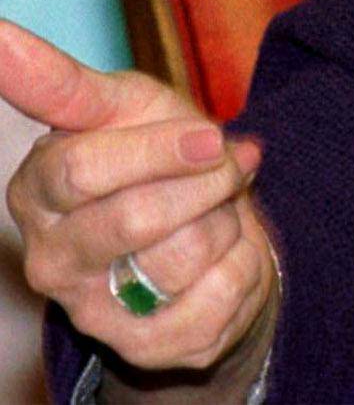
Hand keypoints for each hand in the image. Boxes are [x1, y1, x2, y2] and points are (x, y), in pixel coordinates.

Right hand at [0, 19, 278, 382]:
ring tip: (215, 210)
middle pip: (136, 218)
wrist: (211, 227)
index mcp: (37, 189)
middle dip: (208, 182)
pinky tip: (225, 256)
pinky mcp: (146, 346)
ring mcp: (92, 309)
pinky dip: (243, 266)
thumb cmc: (159, 152)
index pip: (82, 170)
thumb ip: (58, 78)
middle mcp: (50, 257)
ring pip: (184, 256)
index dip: (160, 150)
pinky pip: (216, 299)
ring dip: (225, 220)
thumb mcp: (120, 103)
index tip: (211, 134)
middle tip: (224, 164)